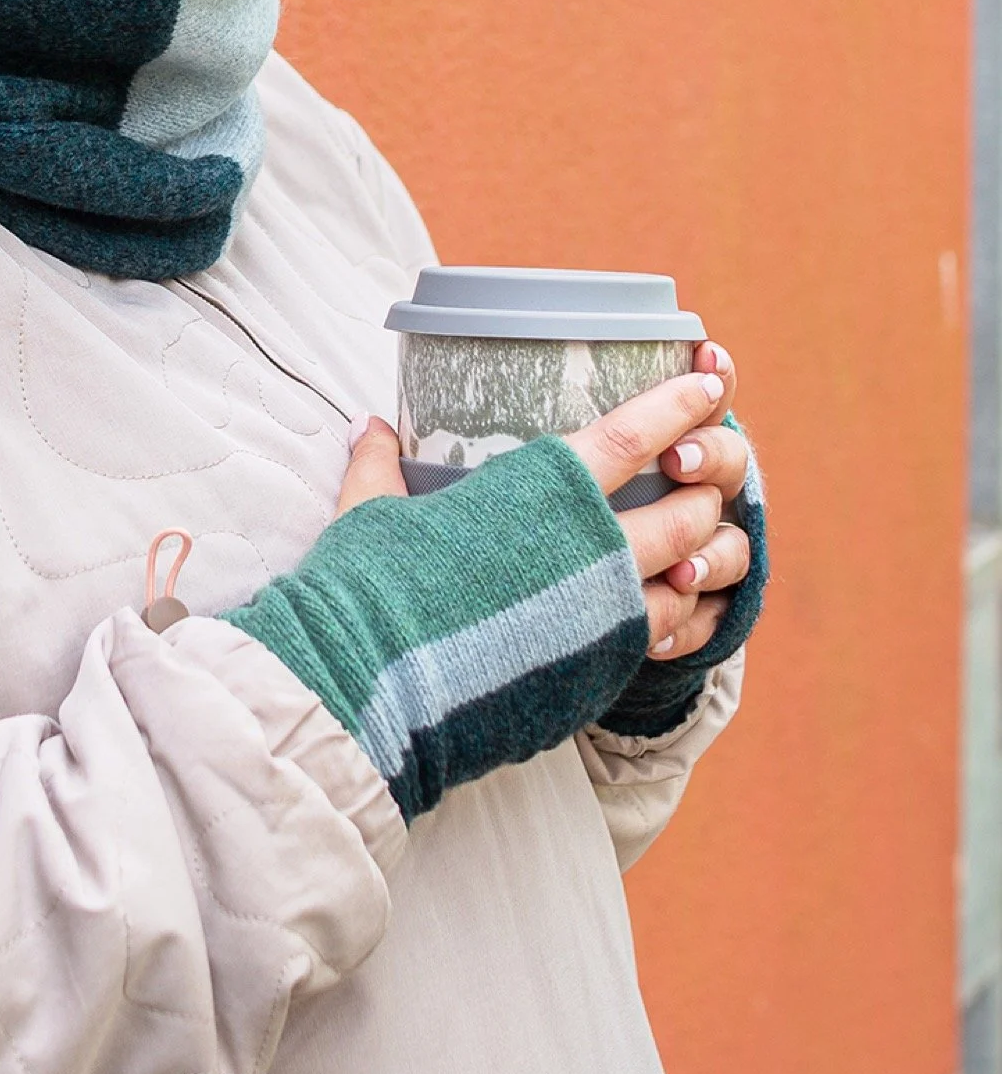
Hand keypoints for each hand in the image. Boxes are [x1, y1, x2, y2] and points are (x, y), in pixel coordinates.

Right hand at [333, 339, 749, 663]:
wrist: (370, 689)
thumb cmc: (368, 590)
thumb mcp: (368, 514)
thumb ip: (379, 467)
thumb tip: (370, 428)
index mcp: (539, 496)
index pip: (634, 436)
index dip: (678, 405)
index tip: (706, 383)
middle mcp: (589, 553)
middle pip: (685, 512)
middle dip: (702, 489)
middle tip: (694, 478)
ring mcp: (603, 617)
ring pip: (688, 577)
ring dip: (696, 556)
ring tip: (682, 547)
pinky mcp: (600, 672)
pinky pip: (662, 635)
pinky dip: (669, 614)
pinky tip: (651, 608)